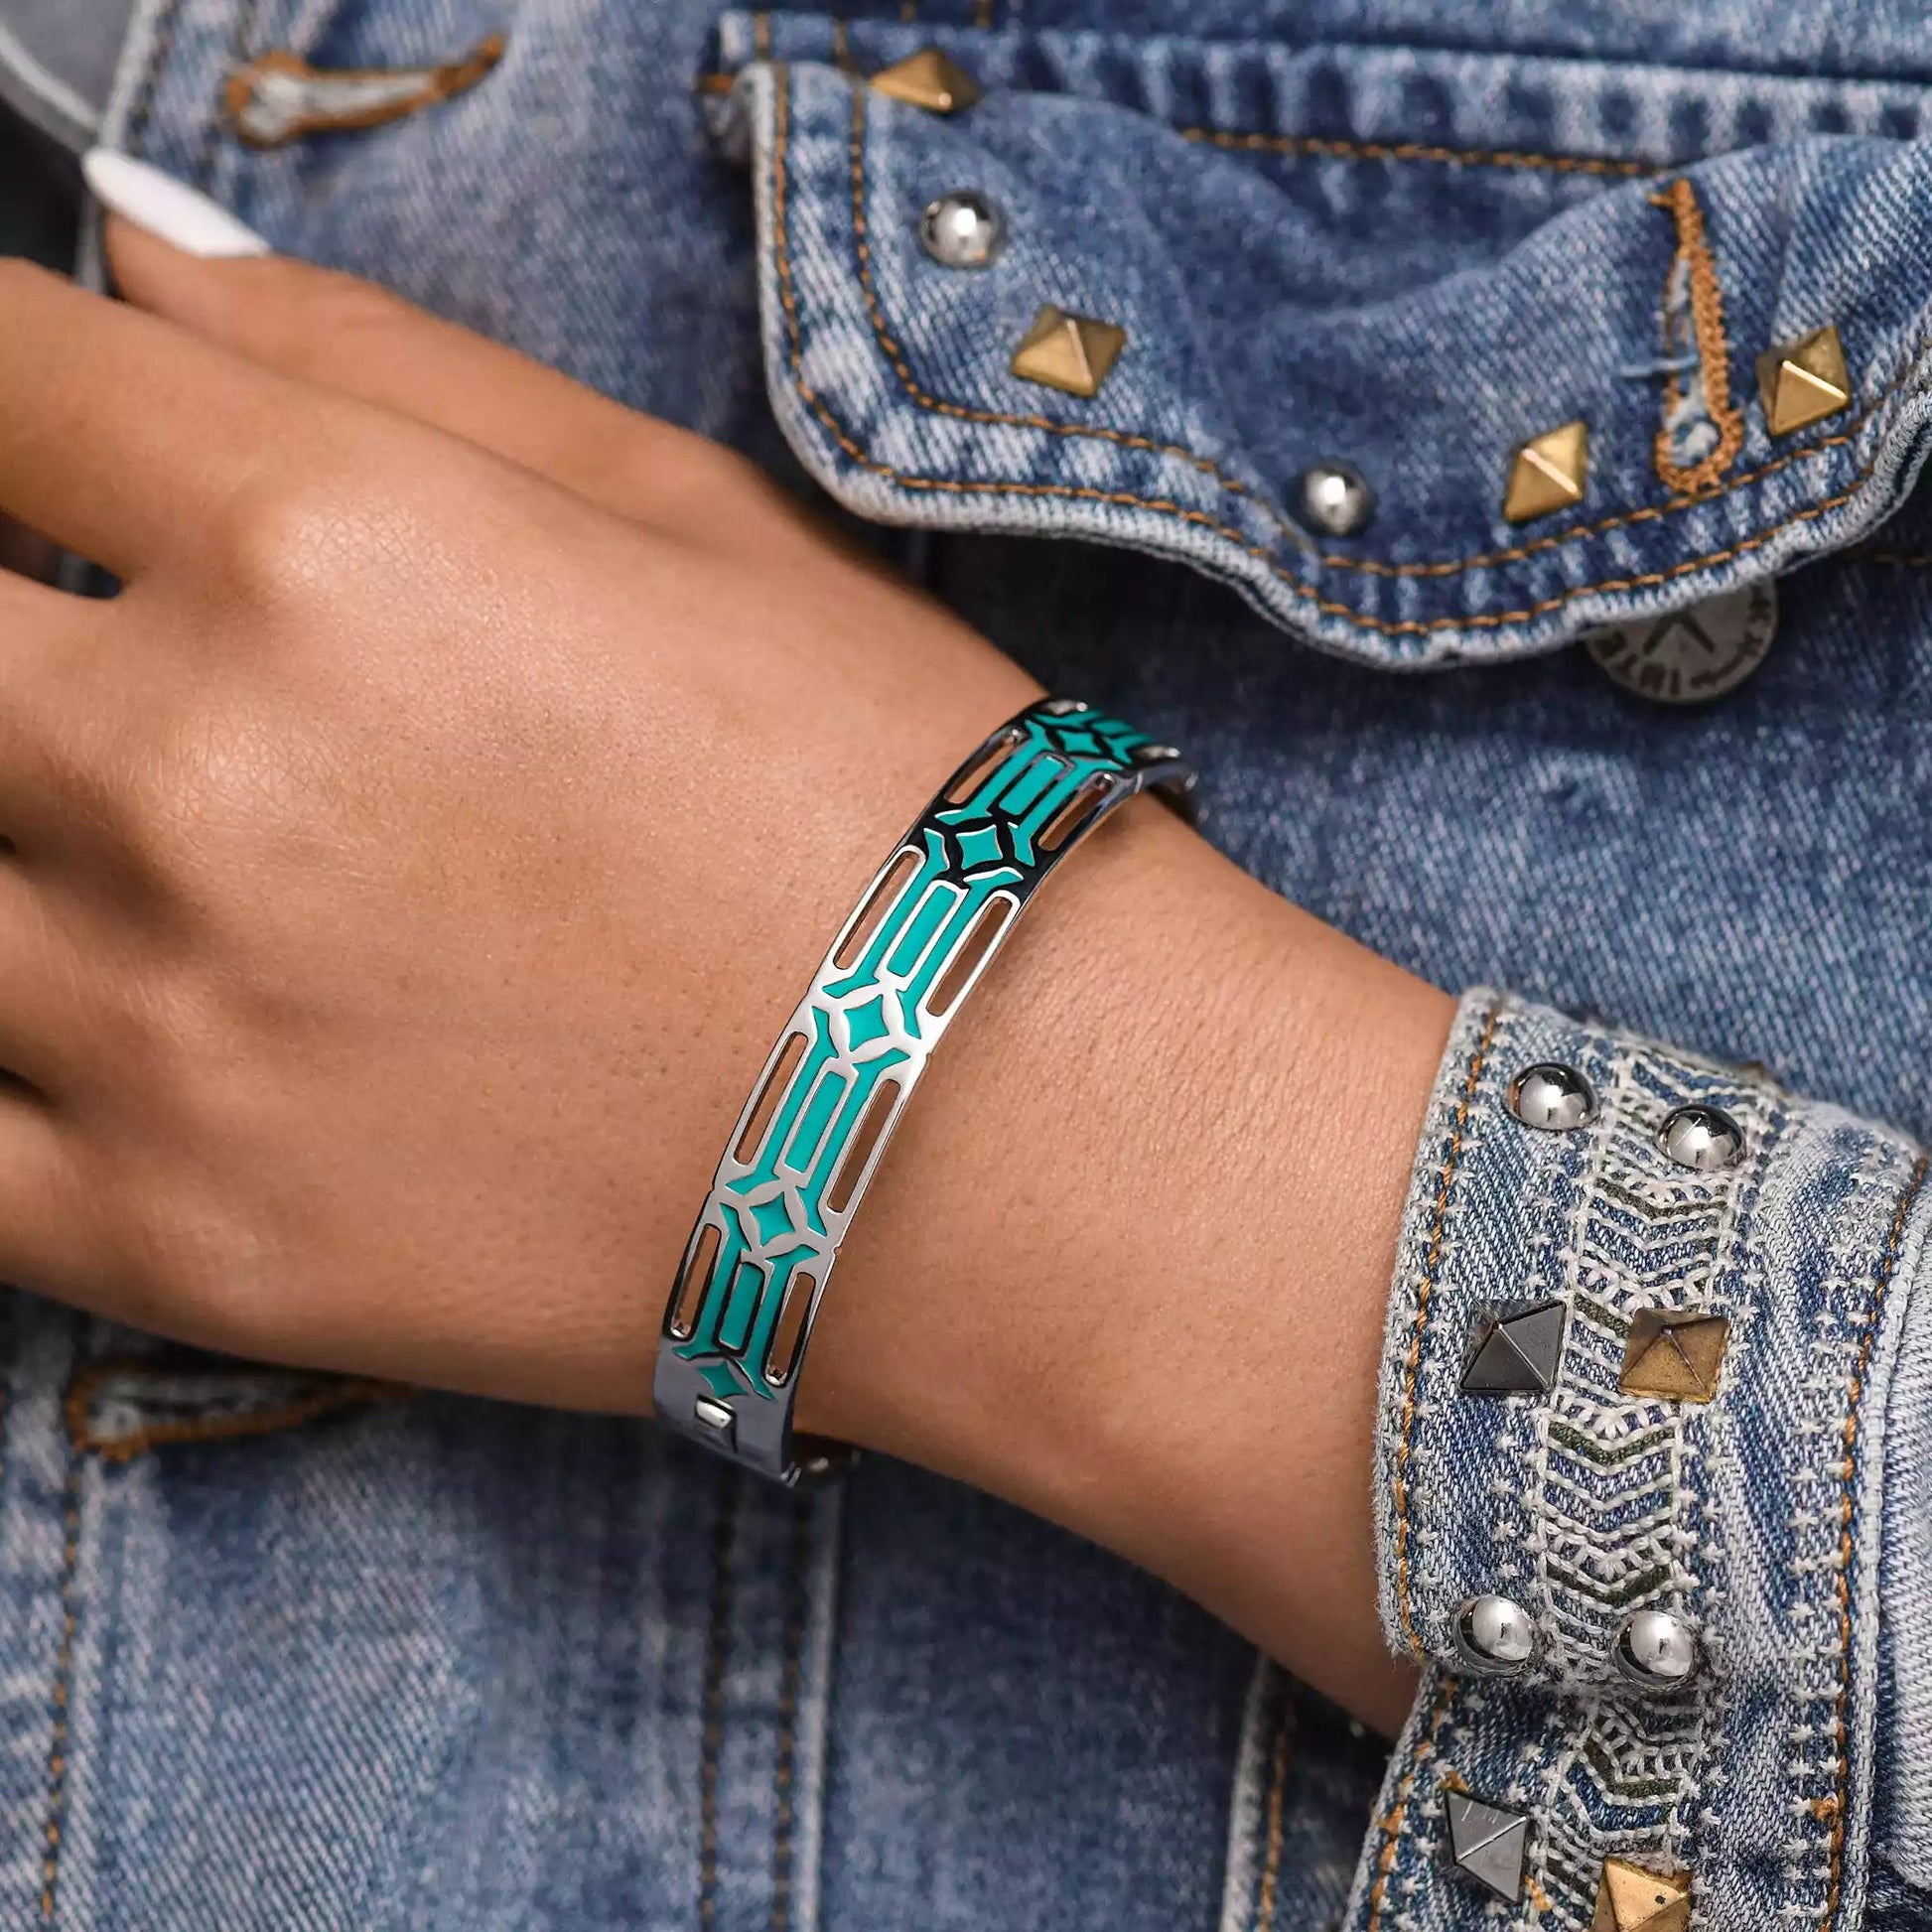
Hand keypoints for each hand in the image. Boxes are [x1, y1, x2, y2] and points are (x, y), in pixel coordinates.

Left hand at [0, 232, 1038, 1407]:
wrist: (1016, 1139)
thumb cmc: (894, 806)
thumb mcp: (687, 518)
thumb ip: (376, 360)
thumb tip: (126, 250)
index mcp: (327, 544)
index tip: (37, 435)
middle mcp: (200, 774)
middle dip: (2, 622)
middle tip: (121, 673)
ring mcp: (171, 1032)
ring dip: (9, 837)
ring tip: (175, 854)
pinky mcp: (188, 1242)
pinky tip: (95, 1025)